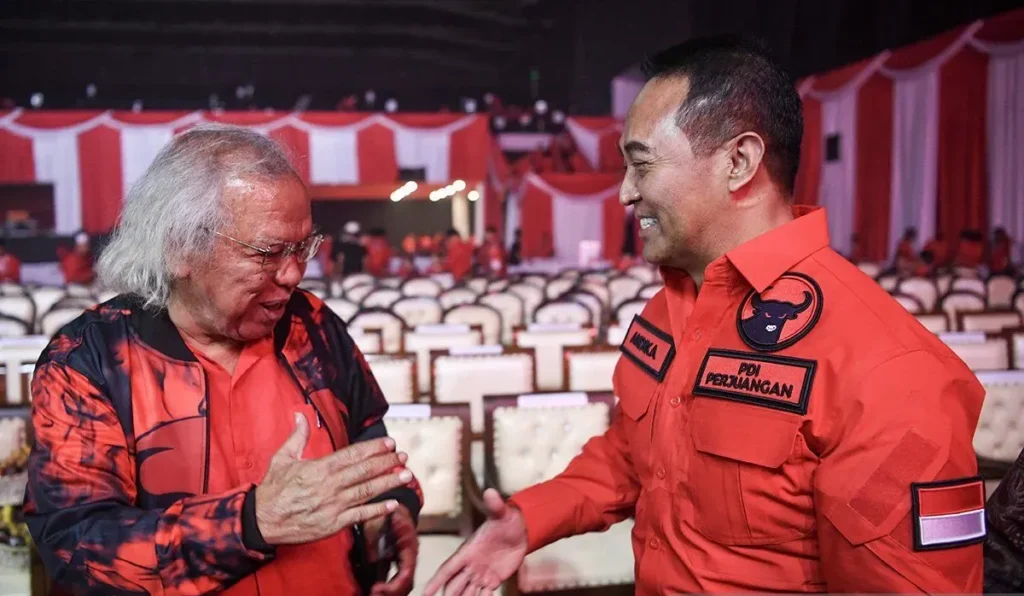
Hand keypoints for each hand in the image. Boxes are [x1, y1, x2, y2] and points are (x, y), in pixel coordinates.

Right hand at [255, 413, 412, 544]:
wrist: (262, 521)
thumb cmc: (272, 489)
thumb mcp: (282, 458)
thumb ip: (296, 436)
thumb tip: (301, 414)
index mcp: (320, 468)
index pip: (353, 455)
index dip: (374, 448)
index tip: (390, 443)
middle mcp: (330, 486)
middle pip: (365, 472)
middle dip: (387, 463)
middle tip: (404, 456)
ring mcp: (333, 506)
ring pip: (367, 492)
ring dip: (388, 483)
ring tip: (406, 476)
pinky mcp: (333, 524)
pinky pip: (360, 516)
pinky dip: (377, 510)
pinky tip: (393, 504)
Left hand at [365, 506, 417, 595]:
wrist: (395, 507)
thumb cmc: (388, 512)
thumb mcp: (377, 524)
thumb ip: (375, 541)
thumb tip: (371, 561)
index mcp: (409, 545)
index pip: (406, 572)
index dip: (393, 585)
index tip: (376, 588)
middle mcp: (411, 555)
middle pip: (407, 583)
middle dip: (391, 593)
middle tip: (373, 594)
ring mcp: (407, 559)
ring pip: (405, 584)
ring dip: (391, 592)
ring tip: (374, 593)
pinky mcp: (401, 562)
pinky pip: (400, 579)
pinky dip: (390, 588)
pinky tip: (377, 589)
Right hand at [424, 489, 526, 595]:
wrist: (522, 529)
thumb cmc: (508, 519)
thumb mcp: (502, 513)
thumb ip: (495, 505)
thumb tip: (490, 491)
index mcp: (468, 550)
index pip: (449, 568)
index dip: (437, 580)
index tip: (425, 593)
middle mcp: (472, 564)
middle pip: (455, 585)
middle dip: (448, 595)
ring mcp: (481, 573)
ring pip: (467, 592)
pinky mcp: (493, 580)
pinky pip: (484, 595)